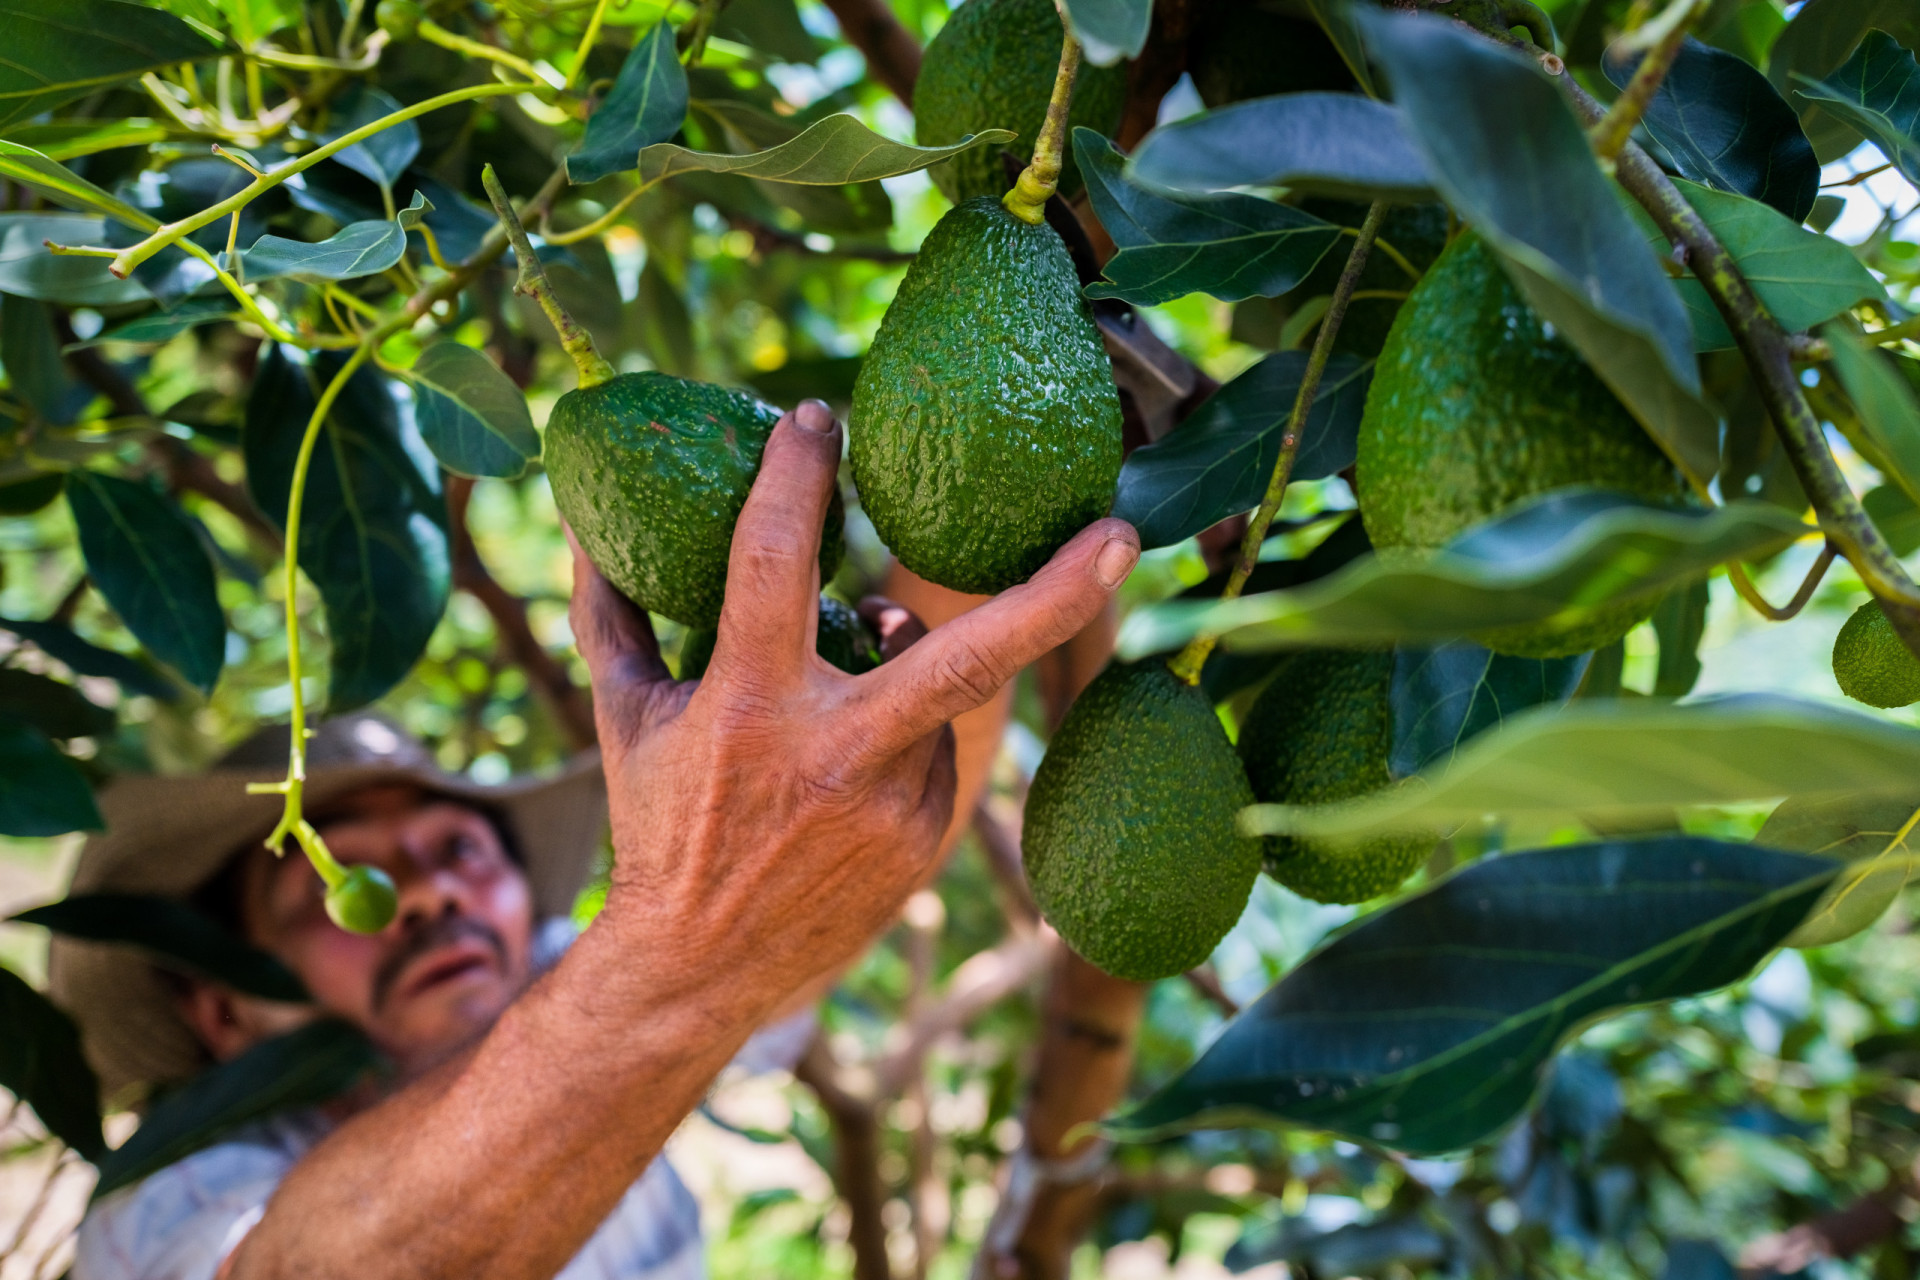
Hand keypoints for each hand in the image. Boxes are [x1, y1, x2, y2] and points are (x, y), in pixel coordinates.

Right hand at [570, 399, 1137, 1021]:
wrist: (697, 969)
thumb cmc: (657, 824)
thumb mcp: (622, 715)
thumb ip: (609, 611)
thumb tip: (589, 521)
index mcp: (745, 705)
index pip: (776, 559)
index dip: (799, 477)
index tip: (818, 419)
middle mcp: (835, 753)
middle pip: (970, 654)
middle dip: (1060, 589)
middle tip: (1124, 529)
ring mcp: (894, 806)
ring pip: (937, 691)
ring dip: (897, 675)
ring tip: (827, 716)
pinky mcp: (927, 841)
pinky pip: (938, 751)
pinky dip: (903, 736)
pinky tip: (846, 778)